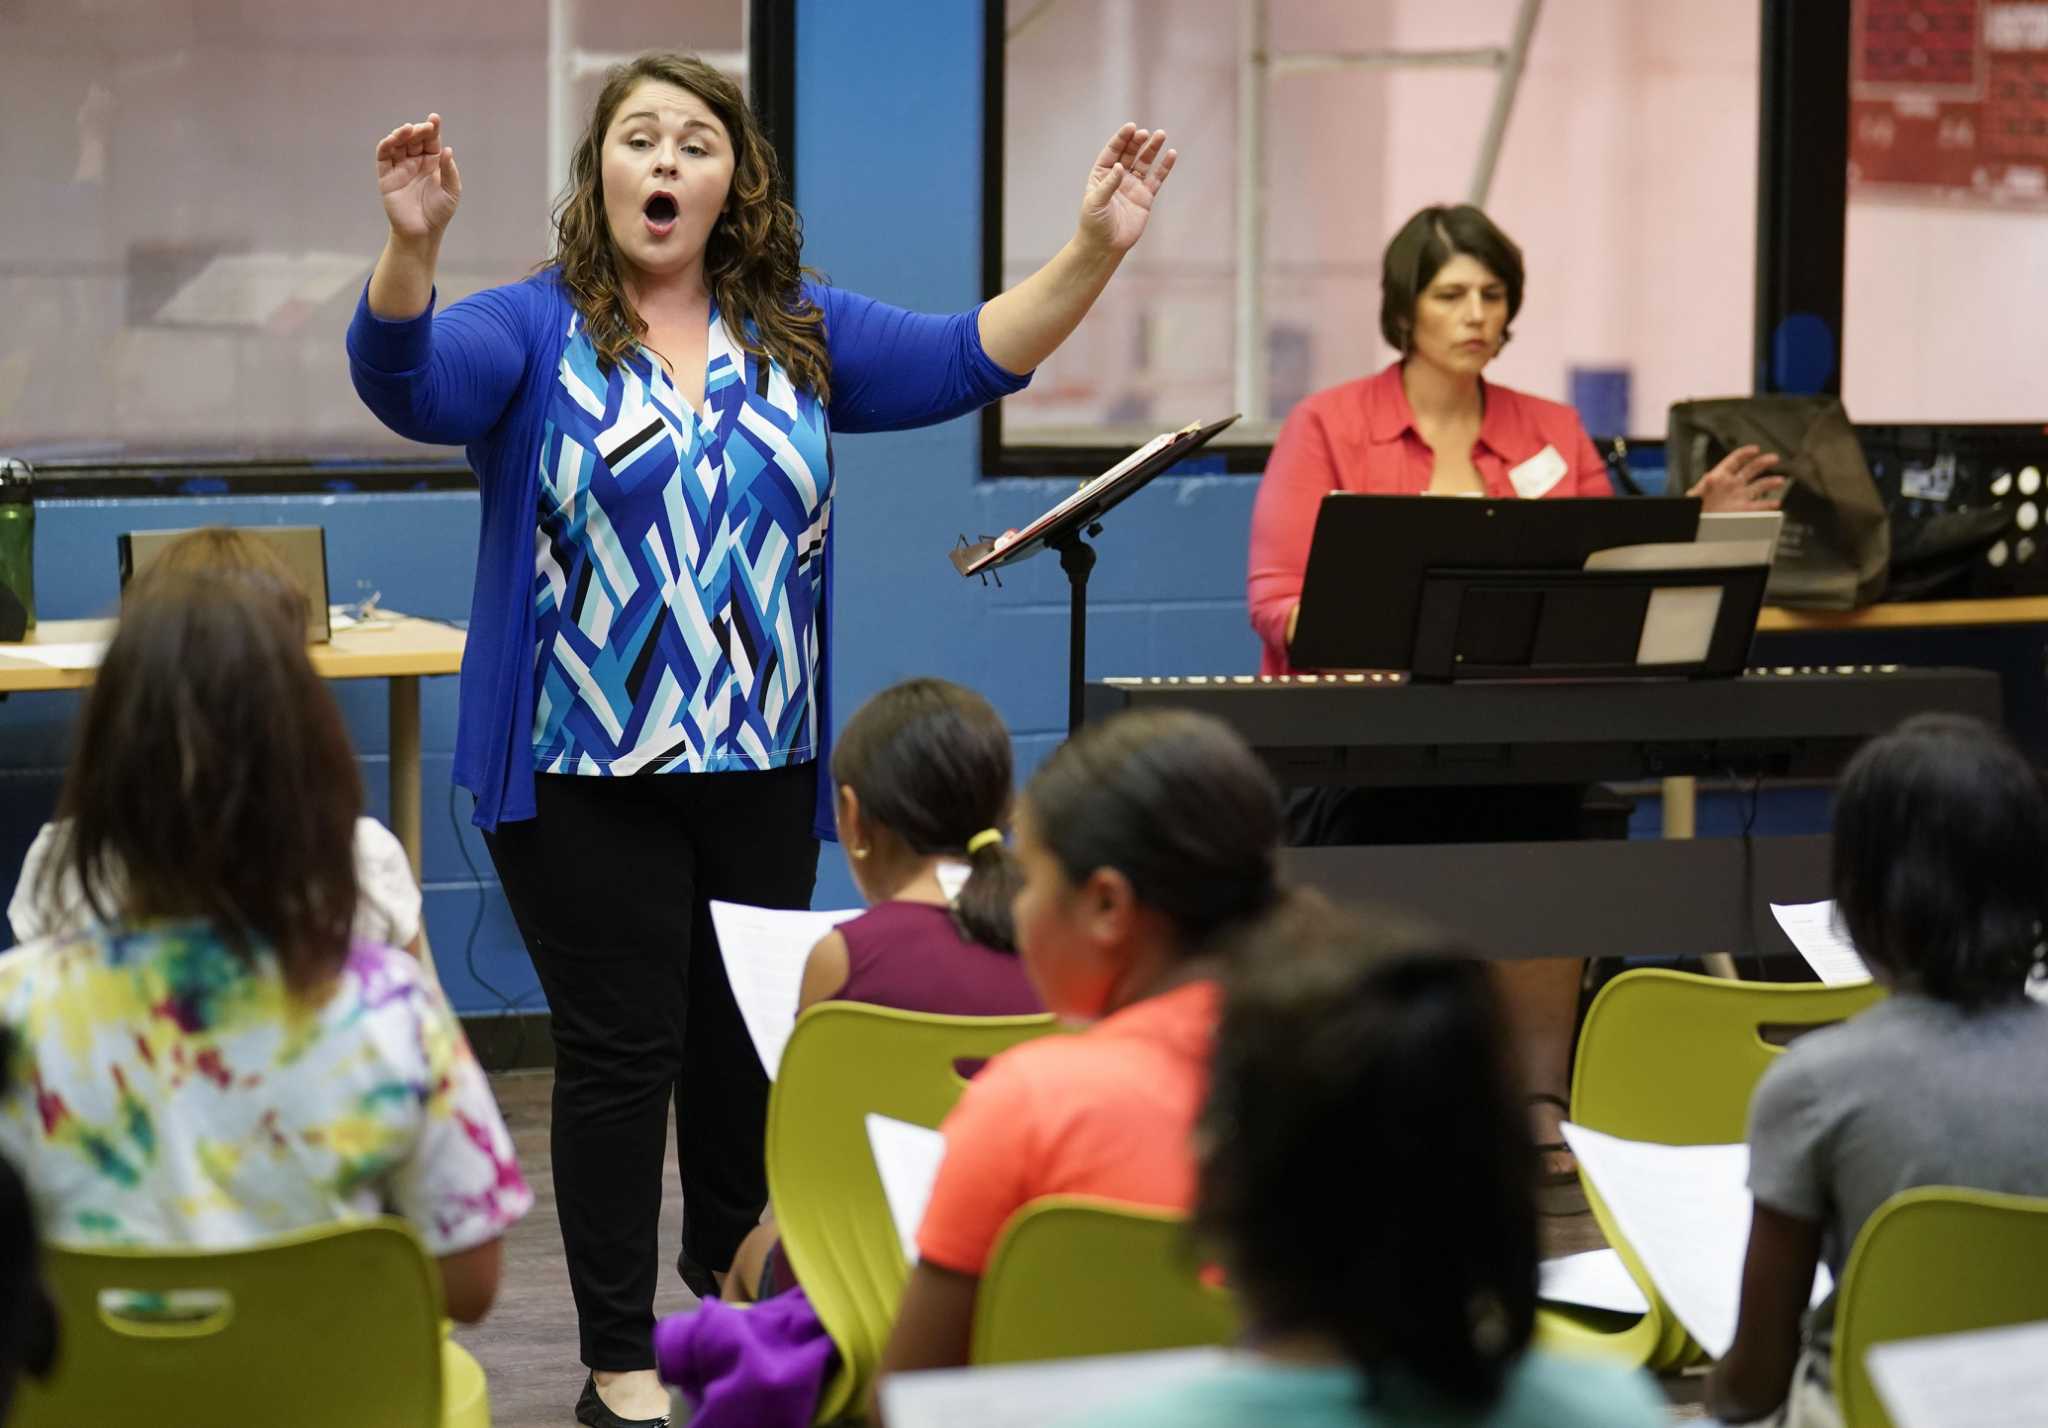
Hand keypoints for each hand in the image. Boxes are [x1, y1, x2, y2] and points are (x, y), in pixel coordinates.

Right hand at [377, 114, 460, 241]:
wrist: (422, 232)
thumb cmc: (439, 212)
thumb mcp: (451, 191)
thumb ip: (449, 171)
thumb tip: (447, 150)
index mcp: (432, 163)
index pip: (431, 141)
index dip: (432, 129)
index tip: (434, 119)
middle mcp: (415, 162)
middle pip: (414, 139)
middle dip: (418, 131)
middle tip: (423, 128)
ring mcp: (400, 168)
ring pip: (397, 144)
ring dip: (401, 134)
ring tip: (407, 130)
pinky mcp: (386, 176)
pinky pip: (383, 157)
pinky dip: (386, 145)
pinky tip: (392, 139)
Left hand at [1077, 123, 1176, 257]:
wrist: (1105, 246)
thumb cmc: (1094, 224)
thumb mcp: (1096, 202)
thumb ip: (1108, 184)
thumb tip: (1119, 167)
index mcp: (1101, 174)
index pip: (1113, 151)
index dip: (1122, 139)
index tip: (1131, 127)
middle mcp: (1118, 177)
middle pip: (1130, 153)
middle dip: (1138, 142)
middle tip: (1146, 133)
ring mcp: (1133, 185)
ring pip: (1144, 162)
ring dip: (1152, 149)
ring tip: (1161, 135)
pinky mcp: (1145, 197)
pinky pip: (1156, 178)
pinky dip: (1164, 167)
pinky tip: (1172, 154)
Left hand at [1689, 444, 1786, 512]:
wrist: (1698, 525)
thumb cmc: (1694, 509)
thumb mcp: (1694, 495)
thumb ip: (1703, 486)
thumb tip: (1710, 478)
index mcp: (1719, 477)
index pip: (1735, 460)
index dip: (1745, 453)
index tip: (1755, 449)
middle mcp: (1732, 486)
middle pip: (1751, 469)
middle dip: (1763, 462)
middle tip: (1774, 458)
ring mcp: (1739, 498)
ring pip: (1759, 486)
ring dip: (1770, 482)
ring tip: (1780, 481)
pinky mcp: (1743, 511)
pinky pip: (1759, 506)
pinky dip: (1769, 505)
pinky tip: (1775, 504)